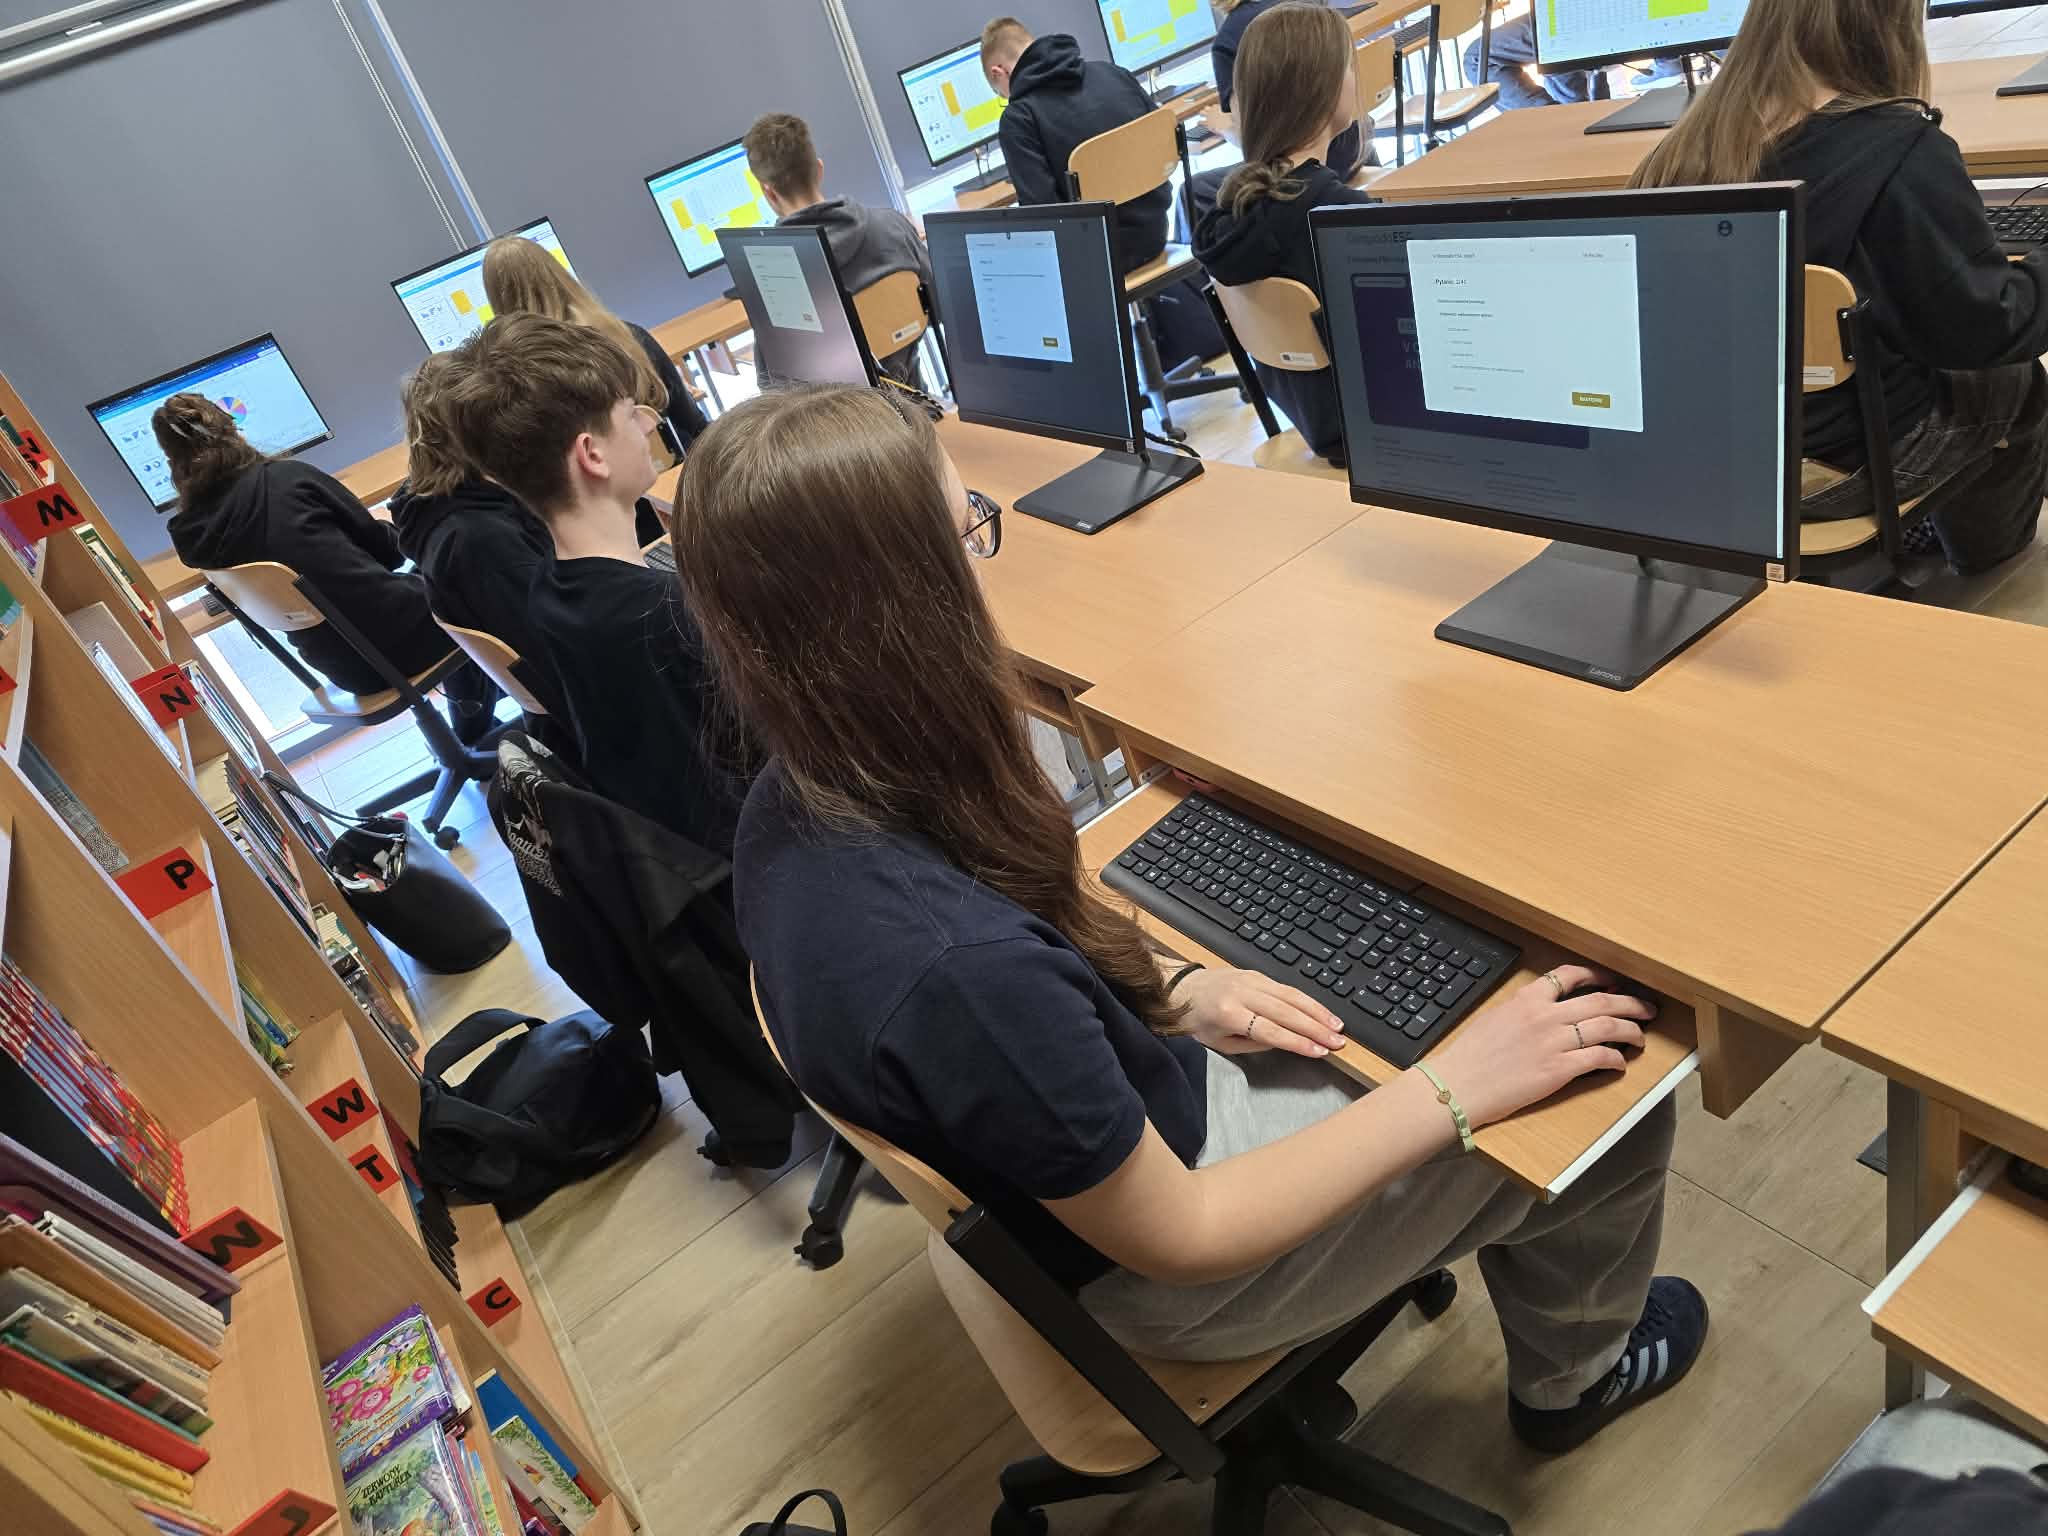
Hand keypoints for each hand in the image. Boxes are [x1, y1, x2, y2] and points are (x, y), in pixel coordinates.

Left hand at [1173, 968, 1347, 1058]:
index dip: (1298, 1043)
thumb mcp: (1219, 1043)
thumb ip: (1253, 1044)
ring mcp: (1250, 979)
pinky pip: (1286, 987)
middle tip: (1339, 1041)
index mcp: (1229, 1014)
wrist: (1178, 988)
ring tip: (1337, 1026)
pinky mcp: (1255, 972)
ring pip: (1291, 995)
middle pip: (1286, 1011)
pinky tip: (1321, 1010)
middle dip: (1316, 1028)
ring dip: (1317, 1011)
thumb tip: (1285, 1043)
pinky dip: (1307, 999)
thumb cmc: (1195, 1021)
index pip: (1271, 1031)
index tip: (1320, 1052)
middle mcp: (1242, 992)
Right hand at [1424, 964, 1653, 1128]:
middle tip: (1645, 1008)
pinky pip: (1599, 1058)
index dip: (1597, 976)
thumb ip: (1522, 1013)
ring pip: (1607, 1027)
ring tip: (1640, 1035)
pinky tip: (1620, 1063)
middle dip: (1629, 1003)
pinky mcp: (1559, 1069)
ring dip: (1630, 1030)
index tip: (1611, 981)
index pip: (1569, 976)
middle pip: (1600, 1001)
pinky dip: (1615, 1059)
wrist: (1460, 1083)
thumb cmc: (1470, 1057)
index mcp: (1526, 1000)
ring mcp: (1554, 1042)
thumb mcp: (1495, 1020)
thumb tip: (1543, 1015)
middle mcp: (1544, 1015)